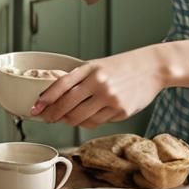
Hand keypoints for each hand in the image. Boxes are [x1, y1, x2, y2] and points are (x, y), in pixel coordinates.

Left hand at [30, 47, 169, 127]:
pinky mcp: (121, 111)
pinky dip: (87, 122)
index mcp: (91, 68)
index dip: (46, 99)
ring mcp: (110, 99)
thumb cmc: (123, 66)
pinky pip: (96, 122)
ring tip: (64, 119)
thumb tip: (56, 97)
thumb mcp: (98, 65)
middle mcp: (99, 83)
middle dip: (53, 114)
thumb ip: (79, 78)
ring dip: (69, 121)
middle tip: (46, 118)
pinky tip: (84, 118)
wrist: (152, 68)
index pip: (61, 85)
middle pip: (67, 105)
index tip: (36, 107)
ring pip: (80, 118)